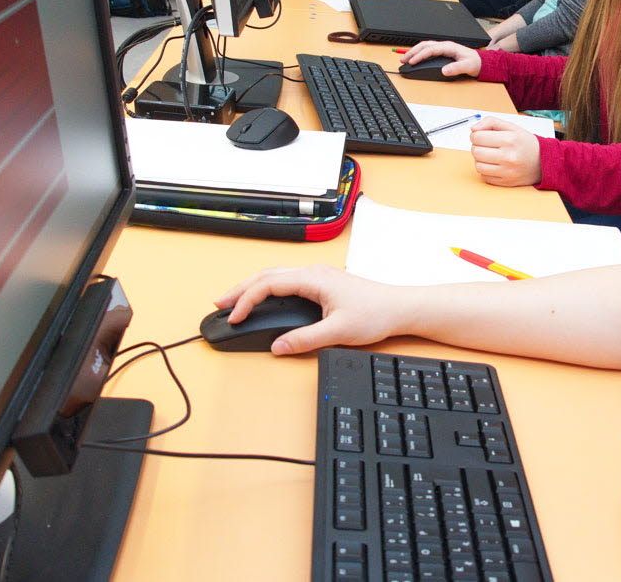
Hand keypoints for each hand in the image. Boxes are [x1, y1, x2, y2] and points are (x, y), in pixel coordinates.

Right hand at [215, 264, 408, 355]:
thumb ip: (305, 340)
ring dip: (253, 287)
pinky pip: (286, 280)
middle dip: (240, 289)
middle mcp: (312, 272)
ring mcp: (317, 276)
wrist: (399, 308)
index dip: (247, 301)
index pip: (268, 284)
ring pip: (275, 276)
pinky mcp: (322, 283)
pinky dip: (268, 288)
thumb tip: (277, 347)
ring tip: (235, 301)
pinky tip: (263, 299)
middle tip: (220, 304)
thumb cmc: (375, 314)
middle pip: (266, 275)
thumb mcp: (338, 332)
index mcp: (313, 279)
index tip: (234, 317)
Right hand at [403, 40, 480, 76]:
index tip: (412, 61)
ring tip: (405, 59)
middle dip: (413, 52)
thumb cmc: (475, 63)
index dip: (420, 55)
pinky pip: (427, 50)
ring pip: (424, 47)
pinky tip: (414, 58)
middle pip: (424, 45)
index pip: (430, 49)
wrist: (480, 62)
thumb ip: (456, 68)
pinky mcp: (442, 52)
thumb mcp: (467, 67)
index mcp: (449, 47)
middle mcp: (444, 45)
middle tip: (403, 59)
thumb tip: (444, 70)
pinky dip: (419, 53)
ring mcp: (443, 48)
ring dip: (414, 51)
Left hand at [469, 117, 539, 186]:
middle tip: (485, 145)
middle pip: (476, 151)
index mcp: (509, 140)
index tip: (481, 136)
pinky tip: (494, 165)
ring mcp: (506, 171)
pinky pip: (484, 176)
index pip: (477, 137)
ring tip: (489, 155)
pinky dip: (486, 170)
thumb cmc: (526, 144)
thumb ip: (491, 122)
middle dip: (477, 147)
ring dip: (480, 160)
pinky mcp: (505, 182)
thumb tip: (473, 129)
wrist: (543, 162)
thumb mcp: (512, 127)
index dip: (476, 135)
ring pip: (478, 166)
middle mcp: (508, 156)